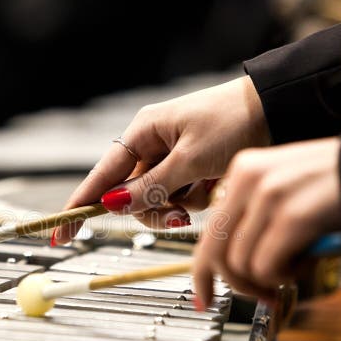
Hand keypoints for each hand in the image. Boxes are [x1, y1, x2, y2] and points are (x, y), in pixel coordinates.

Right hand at [52, 75, 269, 243]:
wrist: (279, 109)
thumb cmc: (234, 122)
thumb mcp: (192, 158)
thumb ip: (152, 186)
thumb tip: (113, 205)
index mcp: (143, 132)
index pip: (102, 176)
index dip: (81, 205)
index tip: (61, 232)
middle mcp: (152, 145)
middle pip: (132, 197)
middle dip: (155, 210)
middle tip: (181, 215)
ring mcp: (173, 158)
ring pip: (158, 201)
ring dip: (181, 204)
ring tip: (209, 188)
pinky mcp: (193, 168)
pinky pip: (183, 197)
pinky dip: (199, 197)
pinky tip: (217, 181)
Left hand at [193, 138, 340, 302]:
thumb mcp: (287, 188)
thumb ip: (257, 219)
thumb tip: (237, 267)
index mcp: (243, 170)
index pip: (209, 230)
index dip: (204, 272)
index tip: (206, 297)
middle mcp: (249, 179)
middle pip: (216, 252)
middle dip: (234, 285)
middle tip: (261, 298)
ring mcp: (269, 196)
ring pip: (241, 265)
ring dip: (270, 279)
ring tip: (301, 266)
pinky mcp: (292, 216)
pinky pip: (266, 268)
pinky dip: (286, 276)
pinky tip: (309, 261)